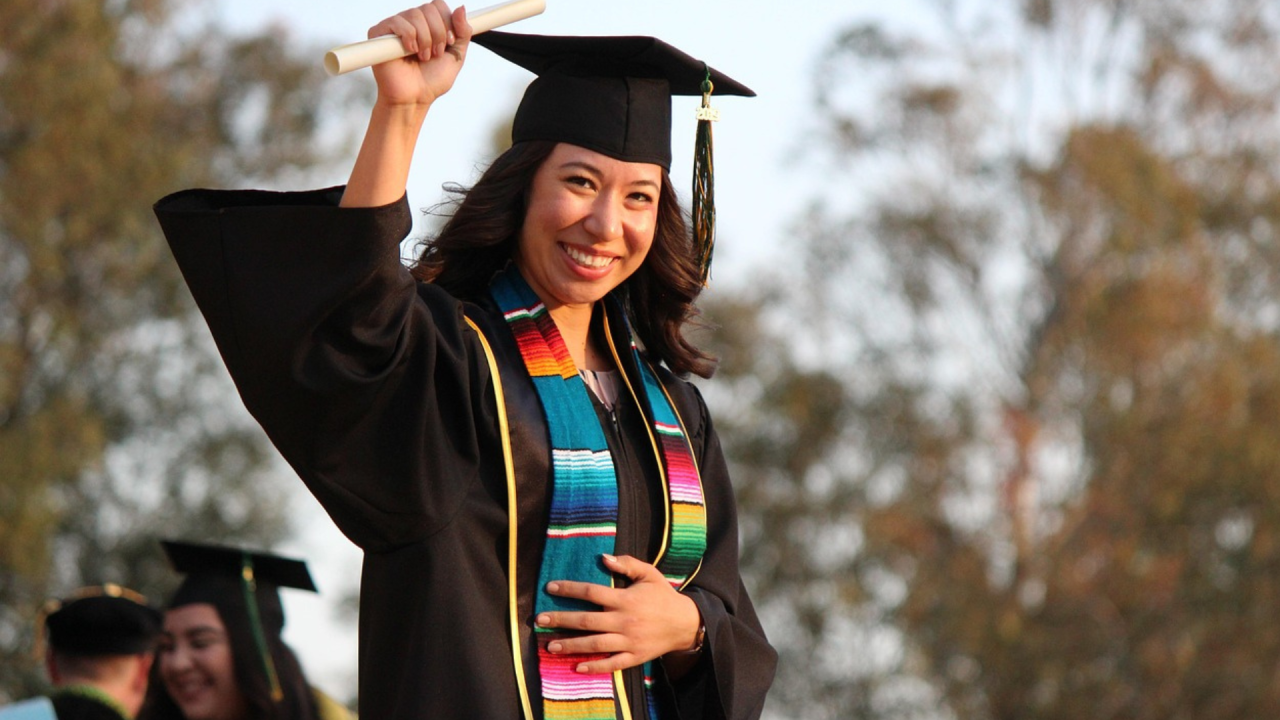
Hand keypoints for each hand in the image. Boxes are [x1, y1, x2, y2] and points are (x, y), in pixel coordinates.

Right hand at [367, 1, 471, 106]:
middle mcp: (410, 23)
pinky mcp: (379, 34)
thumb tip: (461, 8)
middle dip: (438, 33)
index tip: (449, 43)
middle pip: (428, 8)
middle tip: (435, 54)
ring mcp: (395, 27)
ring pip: (415, 14)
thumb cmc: (431, 81)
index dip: (447, 22)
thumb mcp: (457, 56)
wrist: (414, 98)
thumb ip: (463, 32)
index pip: (438, 6)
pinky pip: (398, 22)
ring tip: (422, 57)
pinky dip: (409, 37)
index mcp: (427, 25)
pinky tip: (410, 51)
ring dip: (425, 40)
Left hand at [537, 554, 702, 673]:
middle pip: (586, 620)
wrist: (686, 623)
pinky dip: (594, 667)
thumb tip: (603, 557)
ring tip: (551, 646)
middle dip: (561, 620)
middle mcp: (624, 620)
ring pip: (594, 644)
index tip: (550, 588)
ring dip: (571, 645)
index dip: (569, 589)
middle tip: (540, 620)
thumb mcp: (649, 574)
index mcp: (625, 599)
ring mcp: (628, 640)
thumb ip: (627, 564)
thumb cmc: (663, 596)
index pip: (591, 592)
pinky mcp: (634, 656)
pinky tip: (577, 667)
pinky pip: (611, 664)